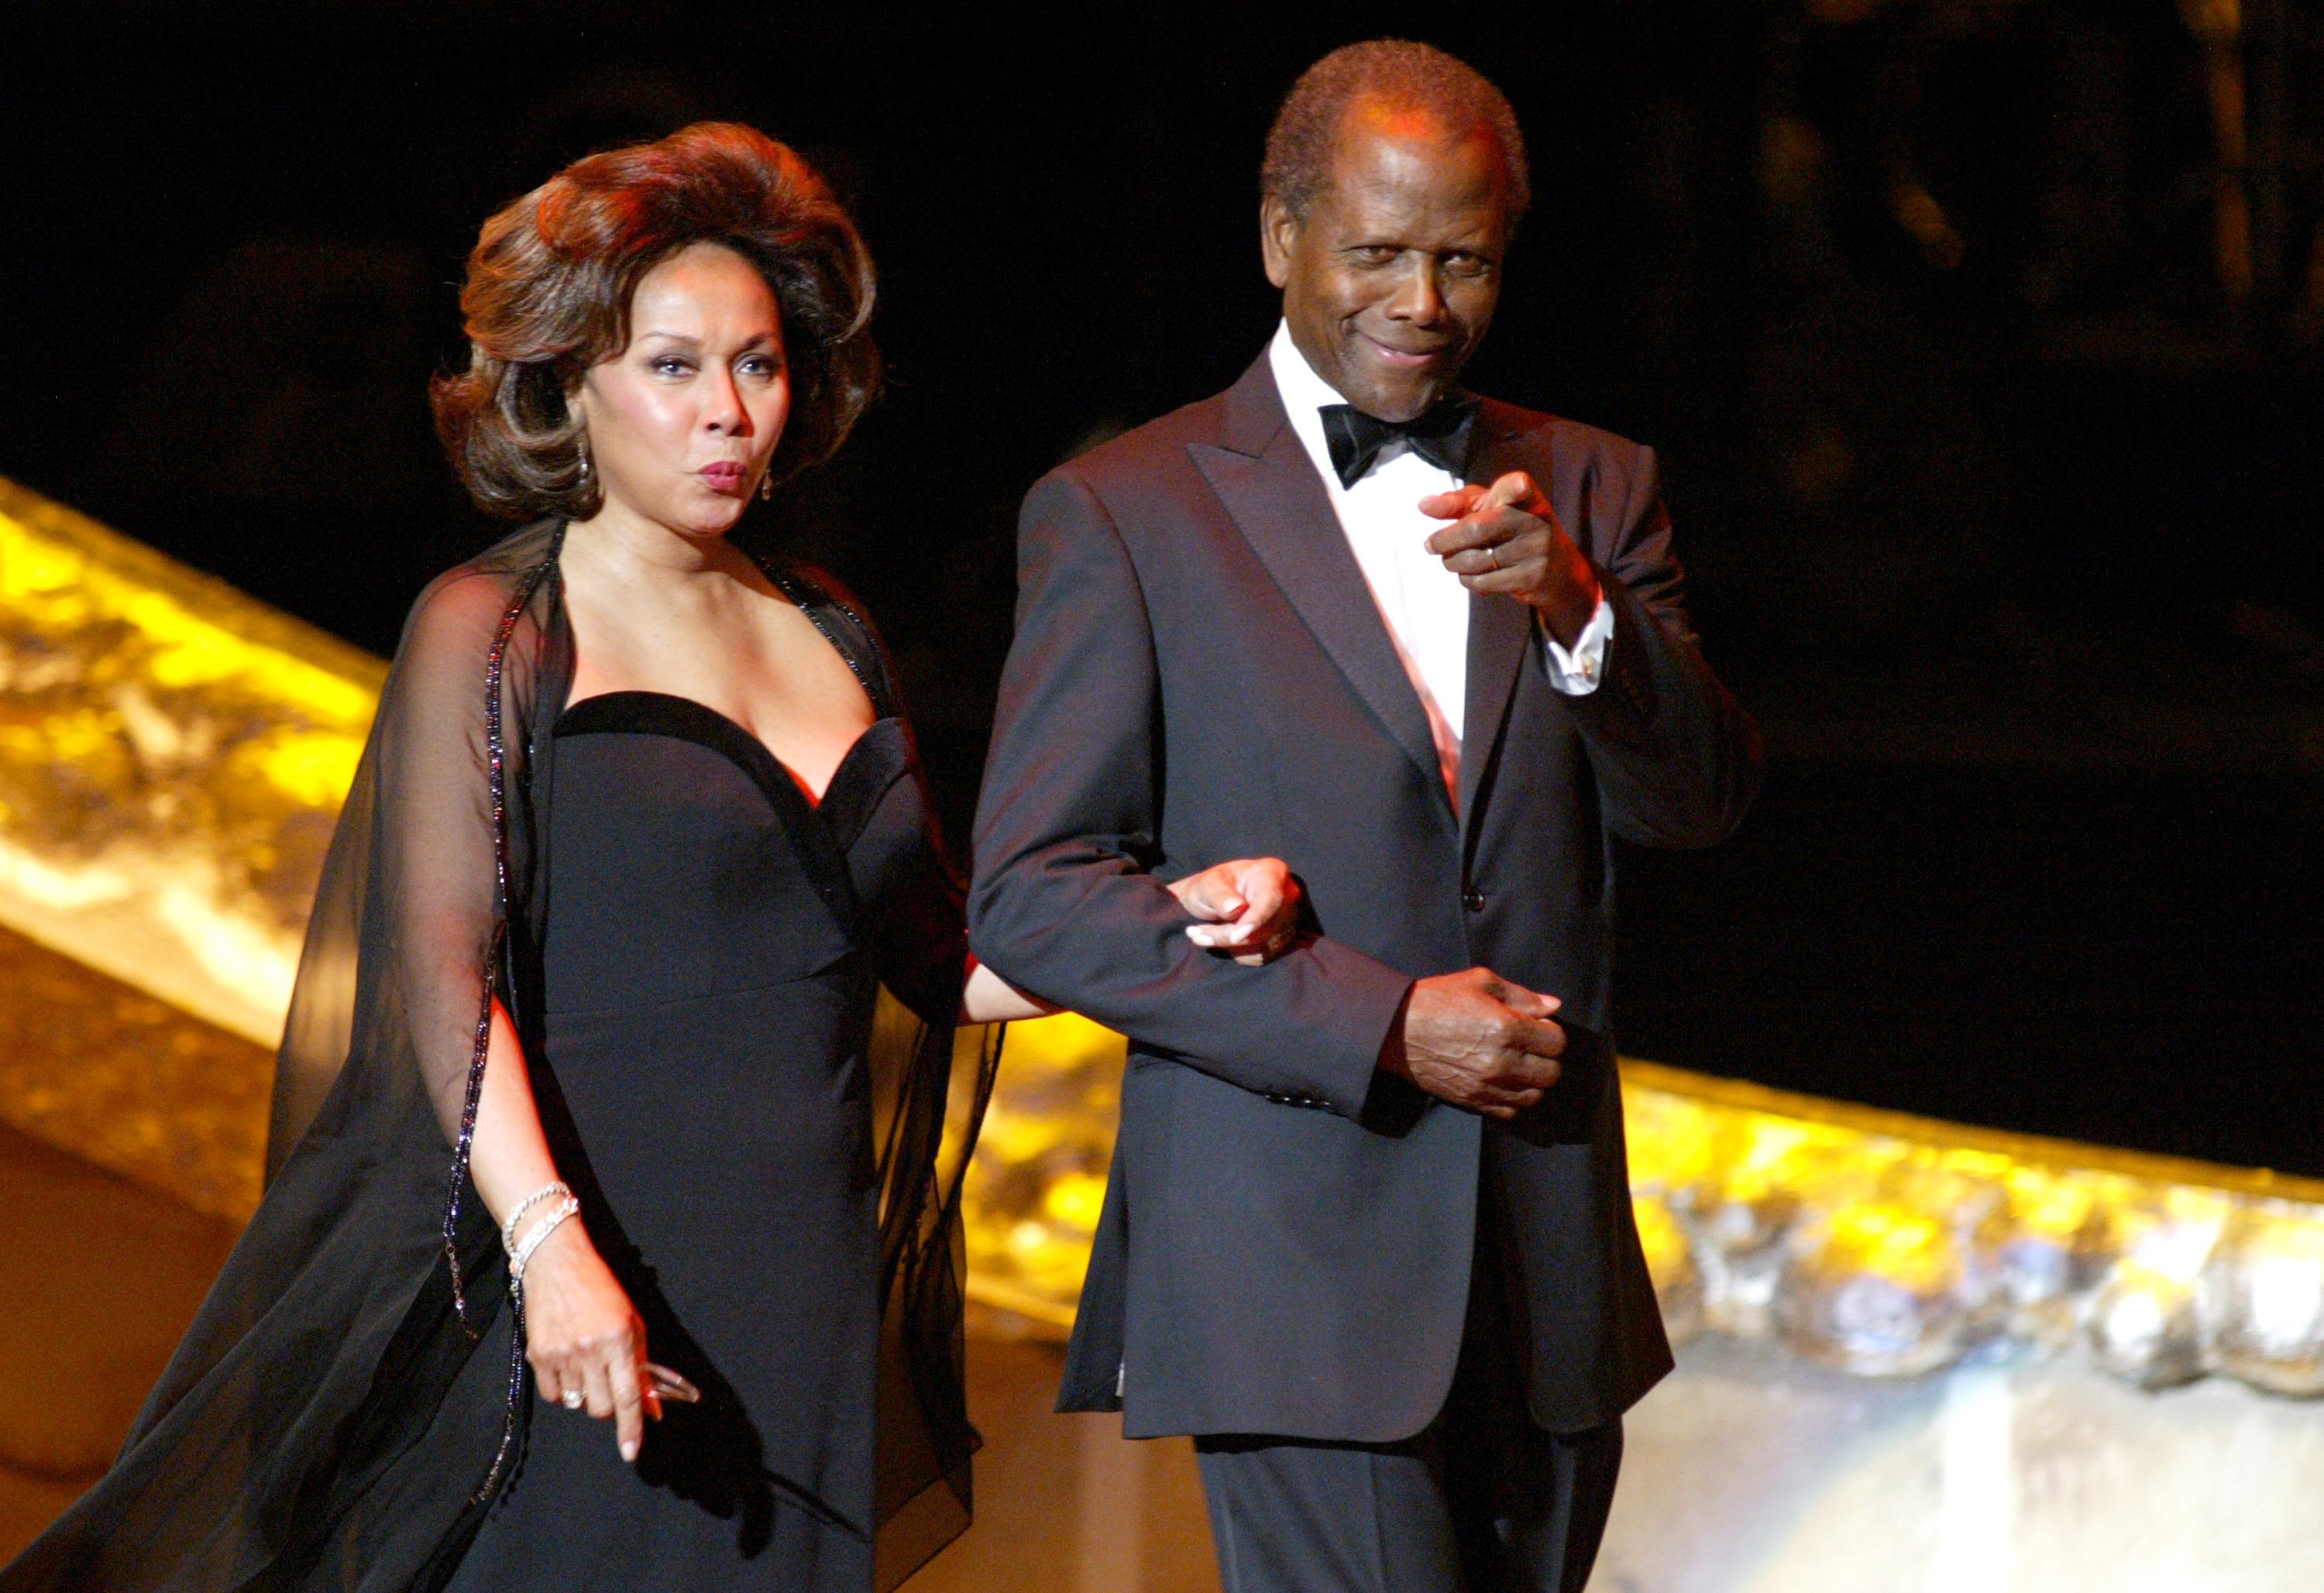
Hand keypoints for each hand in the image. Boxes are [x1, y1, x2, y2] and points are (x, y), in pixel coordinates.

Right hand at [520, 1219, 657, 1460]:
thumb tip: (652, 1408)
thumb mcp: (632, 1324)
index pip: (628, 1397)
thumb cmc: (602, 1291)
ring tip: (587, 1365)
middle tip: (610, 1383)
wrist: (558, 1264)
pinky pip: (553, 1395)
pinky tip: (567, 1366)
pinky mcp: (537, 1356)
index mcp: (619, 1341)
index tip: (631, 1452)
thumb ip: (641, 1367)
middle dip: (610, 1406)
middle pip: (602, 1409)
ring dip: (586, 1394)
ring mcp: (561, 1355)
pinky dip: (563, 1390)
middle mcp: (590, 1351)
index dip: (632, 1429)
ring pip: (577, 1404)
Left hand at [1167, 857, 1304, 966]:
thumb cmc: (1211, 887)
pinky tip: (1220, 941)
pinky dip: (1237, 954)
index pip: (1272, 898)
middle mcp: (1288, 896)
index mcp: (1273, 872)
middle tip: (1197, 934)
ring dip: (1229, 946)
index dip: (1256, 919)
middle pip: (1267, 927)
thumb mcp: (1207, 884)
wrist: (1211, 903)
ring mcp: (1288, 920)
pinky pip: (1261, 957)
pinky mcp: (1281, 941)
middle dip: (1230, 935)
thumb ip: (1219, 894)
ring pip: (1263, 945)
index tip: (1236, 936)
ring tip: (1203, 935)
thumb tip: (1235, 908)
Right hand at [1379, 967, 1564, 1118]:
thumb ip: (1521, 995)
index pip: (1556, 1042)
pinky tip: (1502, 1081)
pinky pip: (1511, 1111)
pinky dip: (1513, 1099)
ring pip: (1535, 1096)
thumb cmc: (1436, 1001)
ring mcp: (1487, 1086)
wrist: (1396, 1029)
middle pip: (1551, 1072)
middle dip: (1545, 1057)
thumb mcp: (1480, 982)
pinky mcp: (1473, 1102)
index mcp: (1507, 1027)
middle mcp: (1502, 1061)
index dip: (1550, 1032)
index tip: (1537, 1026)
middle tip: (1529, 1046)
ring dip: (1532, 1081)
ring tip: (1518, 1065)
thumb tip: (1553, 1006)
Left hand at [1419, 471, 1601, 646]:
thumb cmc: (1513, 527)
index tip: (1518, 486)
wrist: (1558, 568)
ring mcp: (1533, 551)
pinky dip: (1466, 580)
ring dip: (1452, 563)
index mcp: (1525, 496)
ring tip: (1451, 560)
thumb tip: (1423, 505)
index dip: (1516, 487)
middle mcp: (1532, 520)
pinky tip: (1469, 574)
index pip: (1519, 488)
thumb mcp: (1492, 507)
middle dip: (1445, 540)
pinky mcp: (1529, 578)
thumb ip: (1458, 502)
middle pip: (1476, 529)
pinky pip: (1483, 582)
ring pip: (1475, 560)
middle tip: (1430, 545)